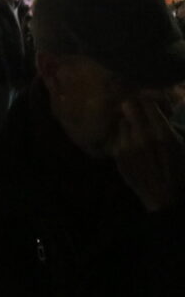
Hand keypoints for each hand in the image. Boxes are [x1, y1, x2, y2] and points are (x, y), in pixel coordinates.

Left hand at [111, 97, 184, 211]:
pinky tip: (134, 147)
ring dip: (130, 124)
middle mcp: (143, 138)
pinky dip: (125, 138)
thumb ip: (167, 123)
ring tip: (138, 134)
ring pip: (122, 121)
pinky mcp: (118, 155)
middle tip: (139, 110)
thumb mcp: (180, 144)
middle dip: (134, 106)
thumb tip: (158, 102)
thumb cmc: (177, 170)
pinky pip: (118, 137)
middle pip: (129, 106)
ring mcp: (128, 146)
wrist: (163, 197)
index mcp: (163, 134)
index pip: (147, 101)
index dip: (148, 99)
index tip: (149, 102)